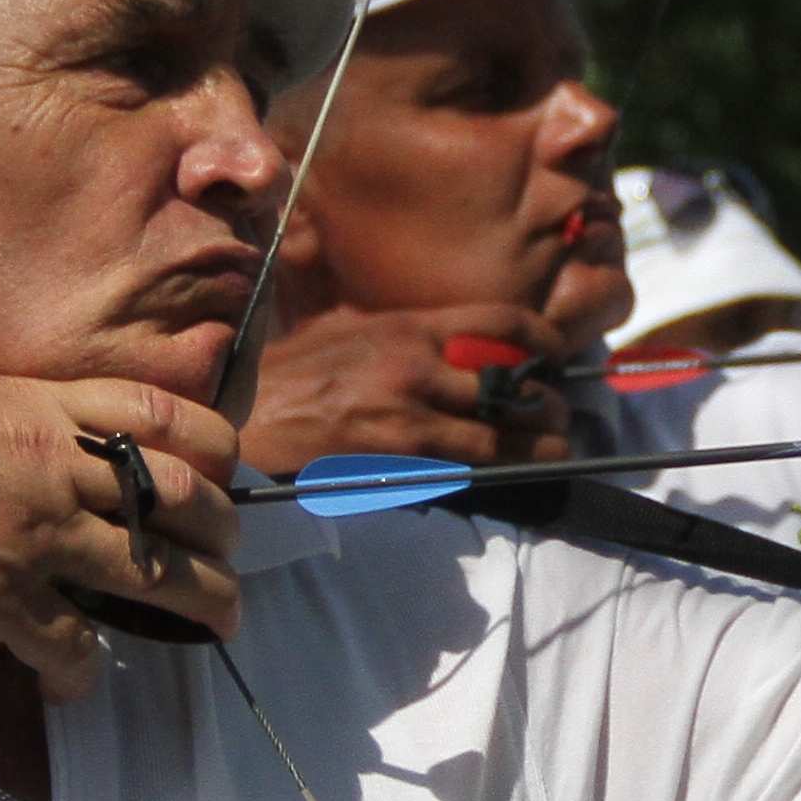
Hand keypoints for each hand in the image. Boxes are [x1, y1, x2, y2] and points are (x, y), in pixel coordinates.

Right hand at [0, 370, 242, 700]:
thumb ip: (11, 425)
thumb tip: (29, 450)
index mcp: (46, 409)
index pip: (163, 414)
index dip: (212, 446)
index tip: (226, 471)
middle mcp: (58, 468)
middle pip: (183, 497)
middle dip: (224, 532)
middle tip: (232, 558)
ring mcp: (36, 535)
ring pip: (157, 573)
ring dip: (203, 602)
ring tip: (222, 621)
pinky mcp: (1, 599)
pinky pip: (72, 645)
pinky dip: (83, 671)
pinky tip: (75, 683)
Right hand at [241, 304, 574, 474]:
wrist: (241, 421)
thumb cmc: (292, 376)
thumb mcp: (350, 332)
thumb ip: (407, 335)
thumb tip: (460, 345)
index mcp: (407, 327)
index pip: (502, 324)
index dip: (545, 340)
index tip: (558, 357)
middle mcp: (415, 368)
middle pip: (514, 385)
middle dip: (549, 406)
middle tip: (559, 416)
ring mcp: (407, 419)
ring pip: (502, 438)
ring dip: (538, 448)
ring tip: (553, 452)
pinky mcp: (397, 464)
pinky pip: (466, 473)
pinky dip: (496, 475)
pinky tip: (509, 477)